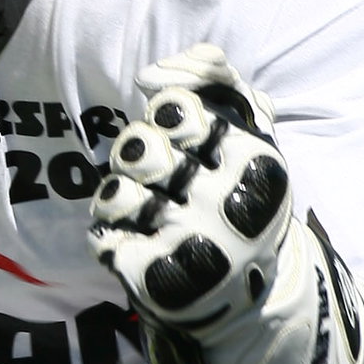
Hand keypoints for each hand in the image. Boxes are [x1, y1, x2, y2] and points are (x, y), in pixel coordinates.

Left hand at [88, 44, 363, 363]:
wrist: (258, 299)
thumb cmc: (245, 202)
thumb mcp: (255, 137)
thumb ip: (221, 85)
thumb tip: (171, 65)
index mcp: (252, 160)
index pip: (174, 107)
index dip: (164, 112)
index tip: (180, 132)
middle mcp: (225, 203)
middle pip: (135, 148)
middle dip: (134, 152)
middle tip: (152, 170)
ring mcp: (192, 246)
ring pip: (114, 194)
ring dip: (117, 197)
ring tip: (140, 209)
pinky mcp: (162, 285)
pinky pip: (105, 242)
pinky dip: (110, 239)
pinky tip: (132, 243)